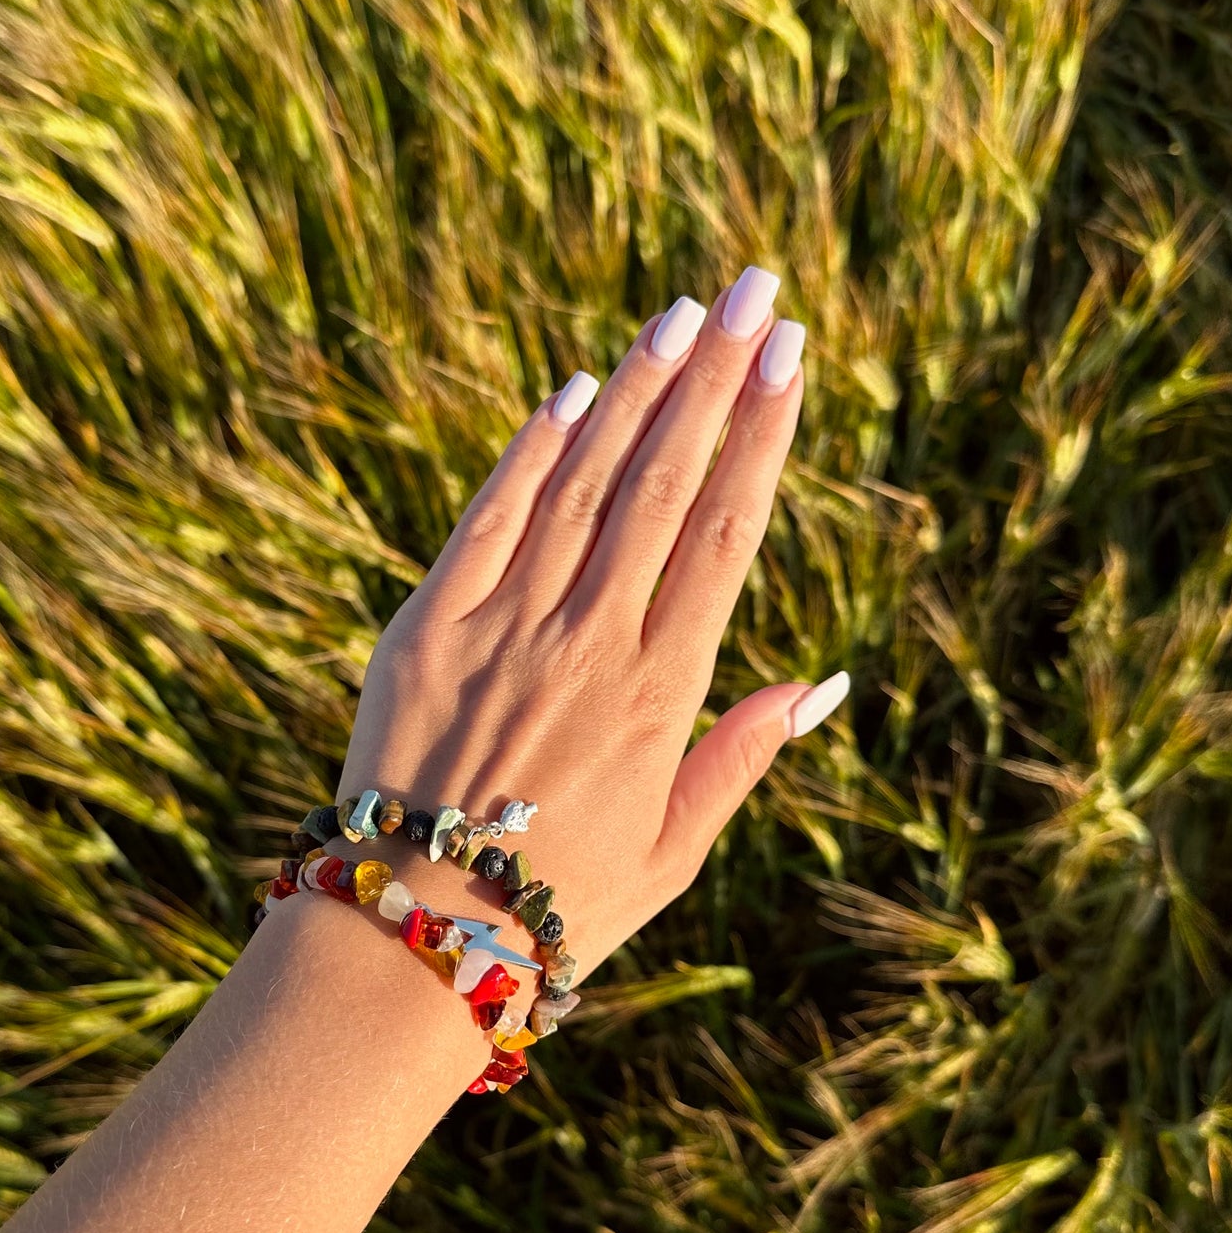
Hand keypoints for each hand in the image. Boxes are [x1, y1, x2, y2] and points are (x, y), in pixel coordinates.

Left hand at [332, 265, 850, 981]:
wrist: (412, 937)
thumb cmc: (561, 904)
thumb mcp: (673, 850)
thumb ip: (740, 756)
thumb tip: (819, 683)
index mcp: (658, 698)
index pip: (723, 537)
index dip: (761, 439)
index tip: (793, 361)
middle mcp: (586, 647)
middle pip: (663, 487)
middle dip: (716, 381)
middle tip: (757, 296)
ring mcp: (503, 630)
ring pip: (583, 487)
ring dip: (637, 393)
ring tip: (685, 315)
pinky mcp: (427, 628)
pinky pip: (488, 522)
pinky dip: (531, 454)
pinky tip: (574, 391)